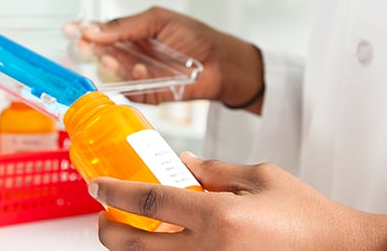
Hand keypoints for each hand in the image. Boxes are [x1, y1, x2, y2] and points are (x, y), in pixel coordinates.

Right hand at [81, 7, 263, 113]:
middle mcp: (132, 55)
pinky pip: (133, 90)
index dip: (85, 31)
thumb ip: (127, 26)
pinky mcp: (148, 94)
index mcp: (131, 34)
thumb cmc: (195, 37)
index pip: (101, 32)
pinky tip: (142, 71)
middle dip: (92, 51)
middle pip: (103, 54)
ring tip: (113, 59)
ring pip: (115, 74)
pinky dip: (135, 81)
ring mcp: (139, 76)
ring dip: (113, 66)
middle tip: (84, 47)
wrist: (221, 63)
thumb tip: (95, 29)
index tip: (70, 30)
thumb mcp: (159, 21)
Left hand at [88, 152, 386, 249]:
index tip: (97, 185)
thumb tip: (183, 163)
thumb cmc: (307, 216)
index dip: (115, 192)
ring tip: (129, 231)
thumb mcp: (262, 178)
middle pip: (134, 247)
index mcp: (220, 217)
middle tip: (105, 216)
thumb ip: (216, 170)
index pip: (149, 202)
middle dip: (107, 231)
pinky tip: (161, 245)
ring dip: (130, 249)